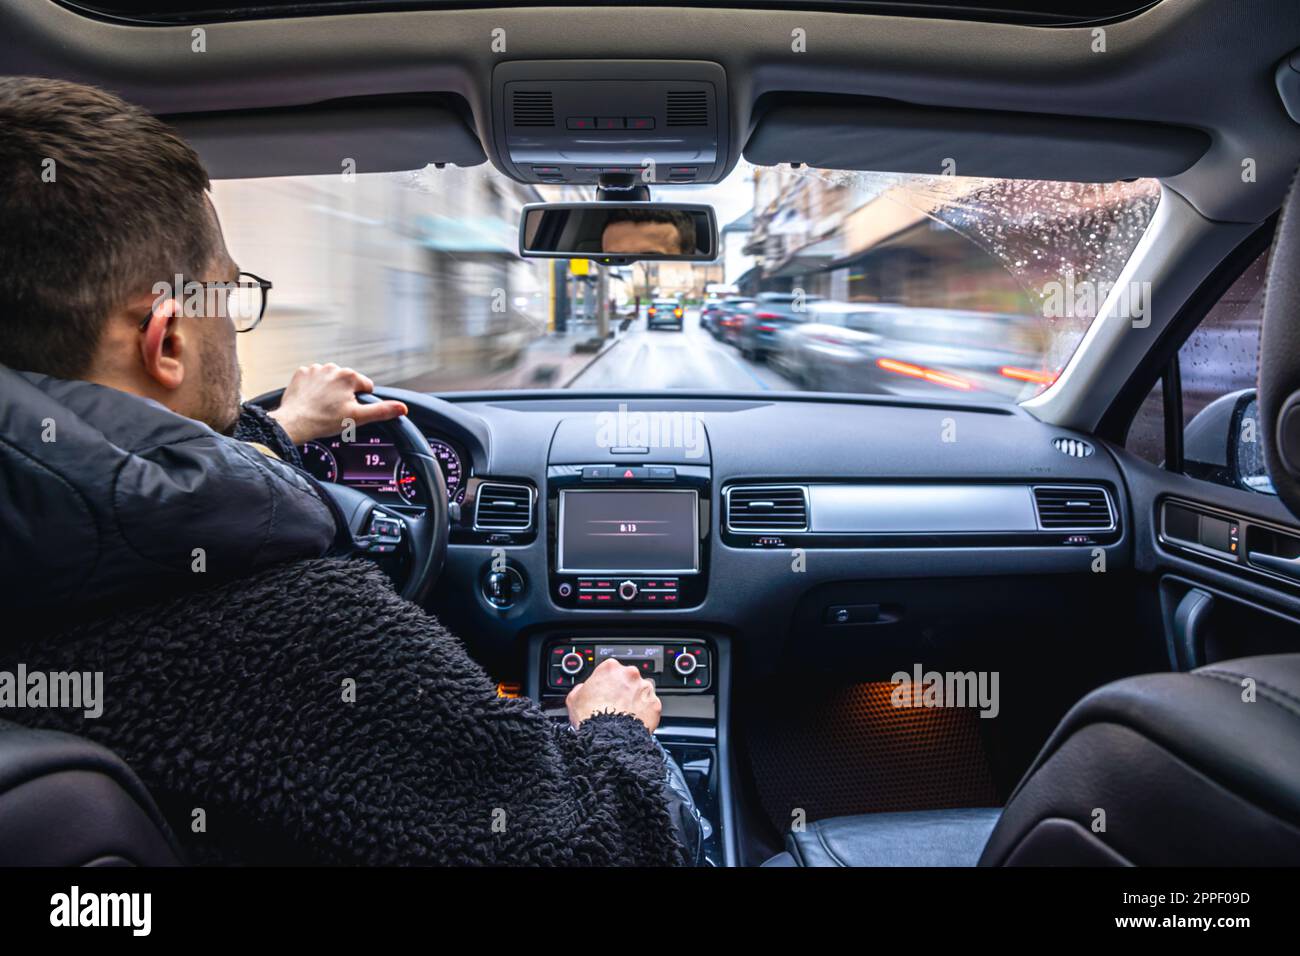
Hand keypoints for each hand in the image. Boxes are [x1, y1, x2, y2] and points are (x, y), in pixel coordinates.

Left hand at [269, 363, 407, 444]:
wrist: (294, 422)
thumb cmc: (324, 421)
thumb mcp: (358, 418)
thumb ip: (382, 411)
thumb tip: (402, 408)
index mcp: (349, 376)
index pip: (366, 386)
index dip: (361, 401)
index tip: (350, 410)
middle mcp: (333, 368)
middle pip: (347, 383)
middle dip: (344, 395)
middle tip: (335, 411)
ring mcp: (315, 369)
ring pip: (331, 380)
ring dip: (329, 390)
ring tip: (322, 406)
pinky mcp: (301, 373)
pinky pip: (313, 379)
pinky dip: (314, 388)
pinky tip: (312, 400)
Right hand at [565, 658, 661, 731]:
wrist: (606, 737)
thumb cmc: (590, 717)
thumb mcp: (574, 698)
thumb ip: (581, 688)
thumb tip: (583, 689)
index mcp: (610, 668)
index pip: (610, 669)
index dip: (607, 682)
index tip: (605, 691)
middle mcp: (630, 674)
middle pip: (628, 679)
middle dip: (623, 689)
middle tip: (614, 704)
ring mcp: (645, 688)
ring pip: (642, 691)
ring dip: (635, 700)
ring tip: (625, 715)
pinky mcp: (654, 704)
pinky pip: (650, 706)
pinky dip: (645, 712)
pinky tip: (634, 721)